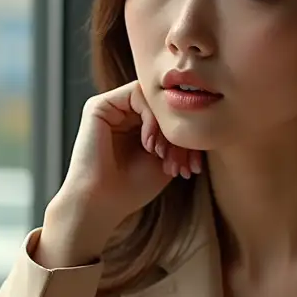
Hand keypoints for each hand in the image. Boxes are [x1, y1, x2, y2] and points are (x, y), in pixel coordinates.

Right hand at [38, 80, 204, 266]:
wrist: (101, 202)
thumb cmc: (131, 188)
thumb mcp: (166, 161)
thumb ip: (178, 139)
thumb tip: (197, 118)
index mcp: (138, 128)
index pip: (172, 117)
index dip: (187, 137)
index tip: (193, 166)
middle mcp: (124, 115)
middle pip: (165, 107)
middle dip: (179, 134)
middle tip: (179, 162)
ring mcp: (112, 109)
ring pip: (154, 99)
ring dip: (165, 126)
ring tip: (161, 154)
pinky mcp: (99, 106)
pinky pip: (137, 94)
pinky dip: (151, 117)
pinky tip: (149, 144)